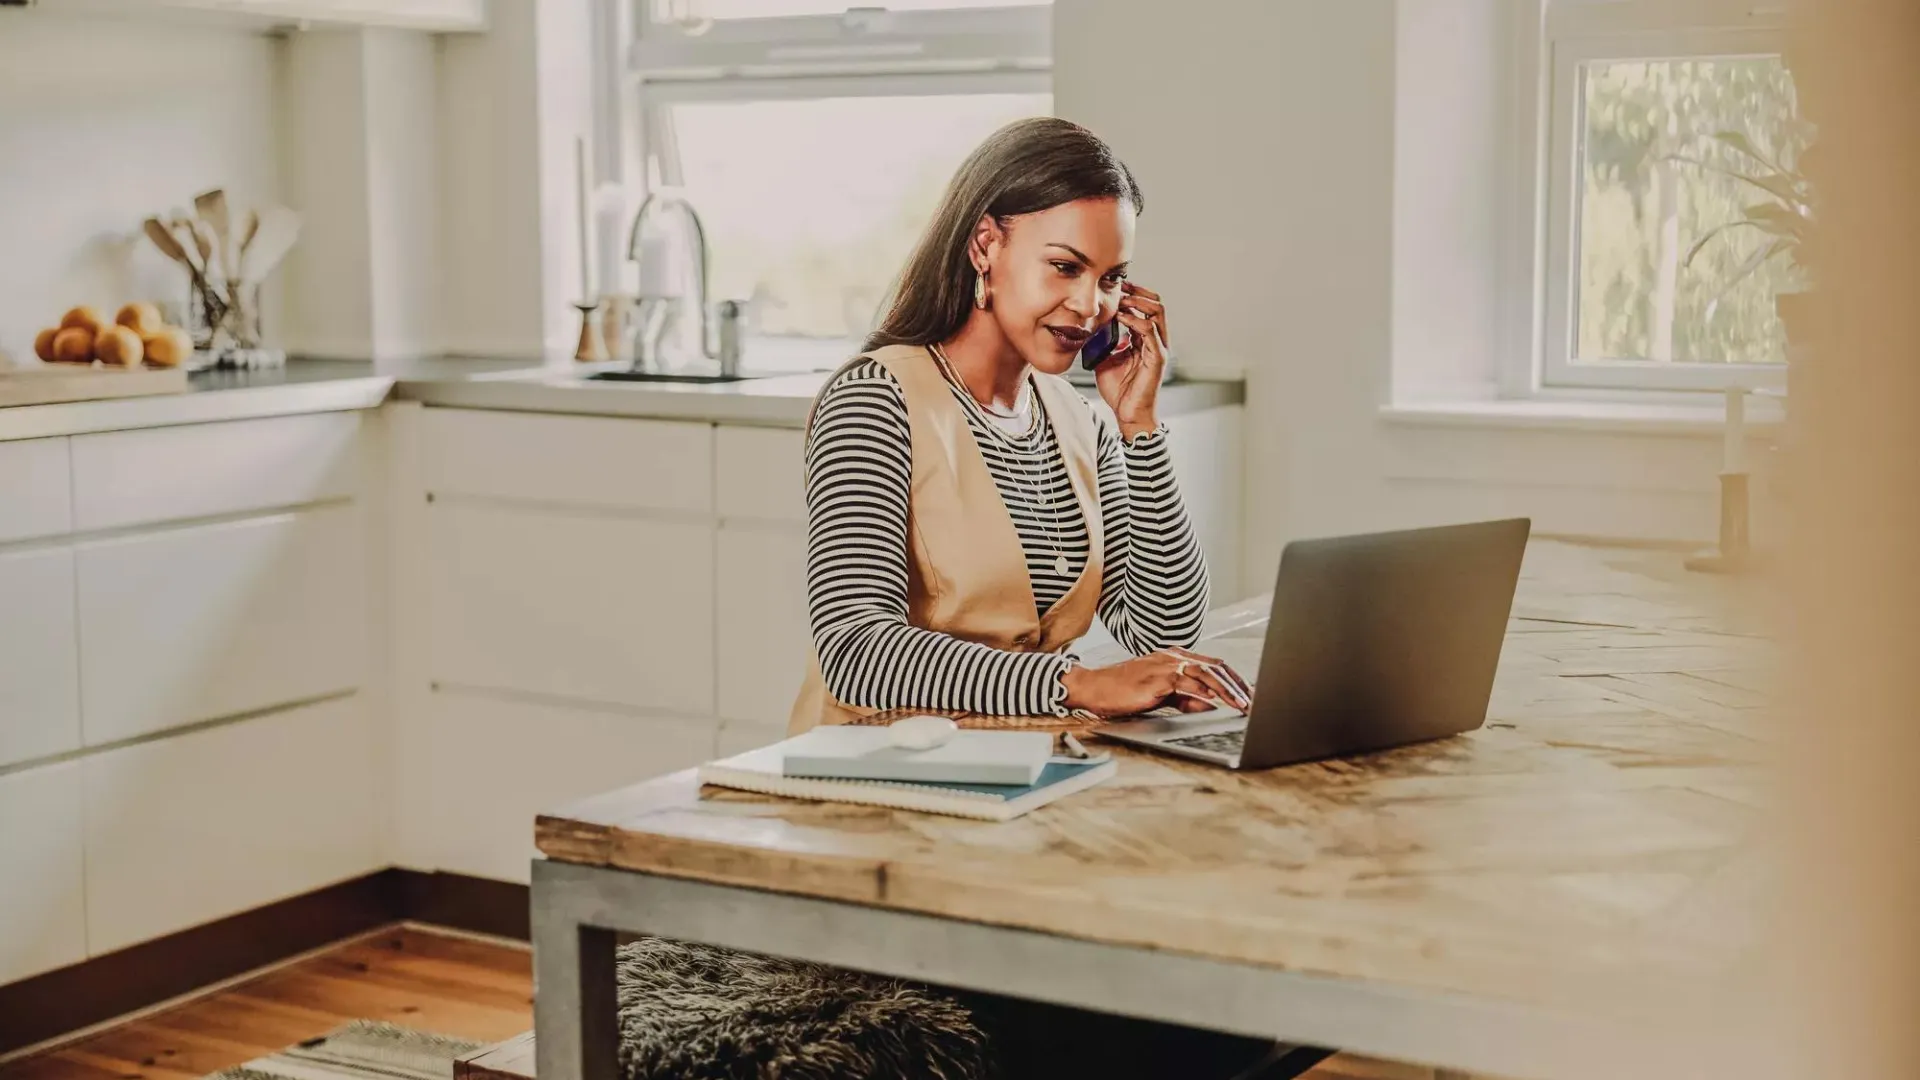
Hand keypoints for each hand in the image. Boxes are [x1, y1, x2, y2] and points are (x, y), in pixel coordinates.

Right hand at [1061, 647, 1252, 718]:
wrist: (1094, 688)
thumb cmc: (1124, 692)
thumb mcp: (1162, 696)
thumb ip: (1187, 699)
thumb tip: (1212, 705)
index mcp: (1176, 658)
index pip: (1214, 666)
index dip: (1234, 680)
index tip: (1250, 695)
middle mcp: (1174, 657)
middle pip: (1216, 666)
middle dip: (1239, 684)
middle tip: (1256, 701)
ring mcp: (1167, 664)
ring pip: (1208, 673)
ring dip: (1229, 690)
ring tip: (1244, 704)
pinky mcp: (1159, 676)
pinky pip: (1190, 683)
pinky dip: (1208, 693)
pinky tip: (1219, 704)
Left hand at [1092, 281, 1170, 441]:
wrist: (1127, 413)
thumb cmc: (1120, 390)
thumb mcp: (1105, 359)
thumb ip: (1103, 342)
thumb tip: (1090, 327)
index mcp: (1145, 340)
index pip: (1145, 308)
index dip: (1132, 294)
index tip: (1115, 287)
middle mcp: (1156, 341)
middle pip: (1155, 304)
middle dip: (1137, 293)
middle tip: (1119, 287)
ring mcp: (1159, 348)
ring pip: (1157, 312)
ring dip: (1138, 302)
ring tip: (1121, 299)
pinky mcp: (1158, 358)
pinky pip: (1150, 332)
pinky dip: (1136, 321)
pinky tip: (1121, 318)